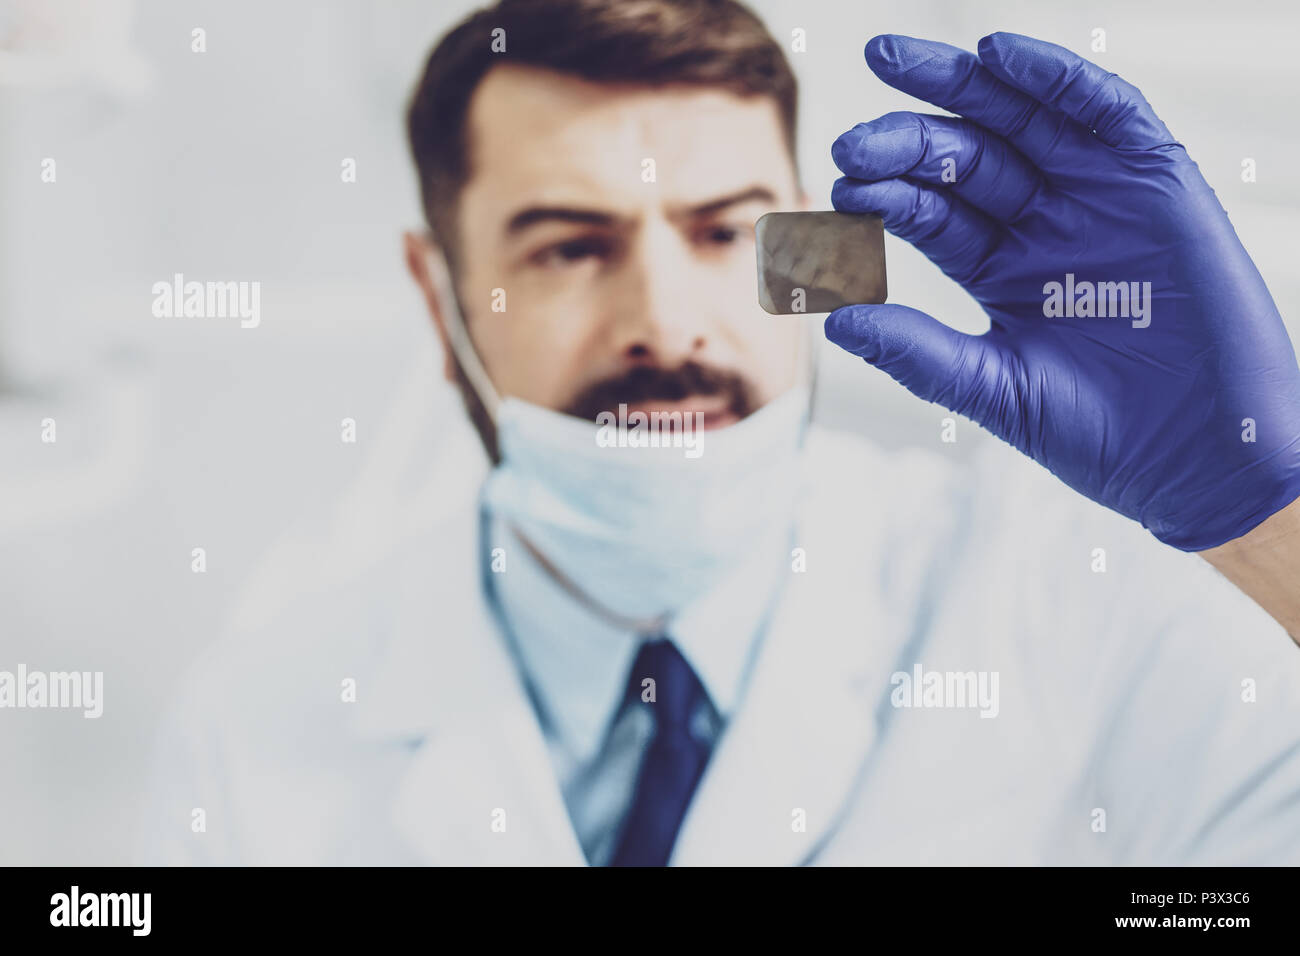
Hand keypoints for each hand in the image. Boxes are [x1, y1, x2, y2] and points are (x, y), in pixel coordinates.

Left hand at [825, 33, 1299, 550]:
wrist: (1203, 457)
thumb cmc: (1100, 434)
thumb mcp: (996, 390)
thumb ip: (920, 353)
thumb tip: (833, 322)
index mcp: (998, 269)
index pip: (928, 214)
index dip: (884, 197)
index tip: (837, 190)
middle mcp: (1041, 223)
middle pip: (962, 158)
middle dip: (905, 142)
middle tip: (850, 141)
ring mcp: (1098, 197)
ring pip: (1021, 119)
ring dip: (960, 85)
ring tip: (893, 63)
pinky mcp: (1156, 180)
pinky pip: (1106, 111)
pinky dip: (1056, 78)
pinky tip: (999, 55)